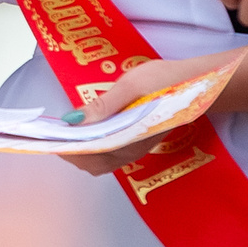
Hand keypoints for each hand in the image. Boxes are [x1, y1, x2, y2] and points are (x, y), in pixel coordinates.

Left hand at [56, 52, 211, 175]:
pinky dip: (92, 149)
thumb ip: (104, 105)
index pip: (92, 156)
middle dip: (70, 153)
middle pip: (93, 165)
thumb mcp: (133, 85)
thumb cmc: (167, 81)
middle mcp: (132, 151)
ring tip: (64, 132)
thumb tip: (74, 120)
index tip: (50, 138)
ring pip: (101, 163)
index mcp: (131, 139)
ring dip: (80, 152)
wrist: (198, 84)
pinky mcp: (136, 144)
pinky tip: (84, 131)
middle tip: (53, 134)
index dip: (68, 149)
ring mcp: (135, 150)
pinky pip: (109, 155)